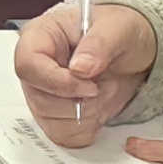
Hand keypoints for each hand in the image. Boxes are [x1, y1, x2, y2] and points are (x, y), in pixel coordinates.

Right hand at [9, 0, 157, 148]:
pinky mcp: (55, 117)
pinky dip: (88, 127)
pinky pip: (64, 135)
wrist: (134, 53)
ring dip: (87, 113)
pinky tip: (99, 107)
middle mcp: (36, 67)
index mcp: (40, 37)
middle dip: (78, 99)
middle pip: (39, 98)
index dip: (56, 81)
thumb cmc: (120, 32)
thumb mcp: (119, 28)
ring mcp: (43, 94)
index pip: (28, 65)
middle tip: (102, 84)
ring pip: (51, 120)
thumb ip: (99, 43)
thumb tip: (79, 67)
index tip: (90, 85)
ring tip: (102, 90)